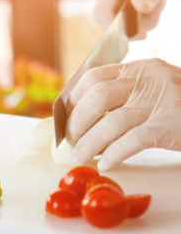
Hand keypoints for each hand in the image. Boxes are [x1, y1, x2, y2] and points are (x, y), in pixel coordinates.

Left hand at [66, 58, 180, 170]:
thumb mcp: (153, 92)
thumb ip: (124, 98)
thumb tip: (84, 118)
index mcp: (141, 69)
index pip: (94, 77)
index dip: (73, 99)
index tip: (64, 119)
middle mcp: (150, 81)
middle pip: (98, 97)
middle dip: (77, 122)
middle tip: (69, 142)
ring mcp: (162, 102)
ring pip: (112, 122)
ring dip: (89, 143)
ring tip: (78, 158)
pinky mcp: (171, 126)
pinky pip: (132, 141)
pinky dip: (114, 154)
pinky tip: (106, 164)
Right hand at [94, 0, 180, 39]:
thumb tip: (139, 7)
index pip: (103, 12)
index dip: (117, 29)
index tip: (141, 32)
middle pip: (110, 15)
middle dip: (135, 22)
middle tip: (159, 7)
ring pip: (118, 11)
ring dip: (142, 14)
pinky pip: (122, 4)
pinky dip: (140, 6)